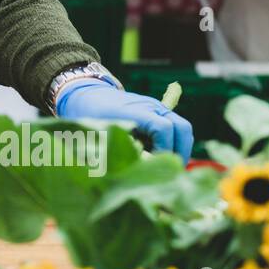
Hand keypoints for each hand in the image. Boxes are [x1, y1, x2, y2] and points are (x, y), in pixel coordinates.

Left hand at [55, 79, 193, 163]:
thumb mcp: (95, 135)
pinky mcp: (157, 114)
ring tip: (165, 167)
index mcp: (135, 111)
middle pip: (182, 128)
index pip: (163, 128)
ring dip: (178, 149)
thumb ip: (112, 153)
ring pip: (182, 129)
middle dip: (180, 152)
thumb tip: (133, 174)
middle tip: (169, 172)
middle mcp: (151, 107)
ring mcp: (157, 109)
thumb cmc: (88, 115)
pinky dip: (172, 144)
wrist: (87, 94)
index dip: (164, 150)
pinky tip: (158, 157)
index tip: (154, 166)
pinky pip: (174, 129)